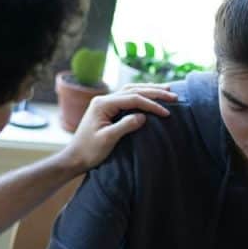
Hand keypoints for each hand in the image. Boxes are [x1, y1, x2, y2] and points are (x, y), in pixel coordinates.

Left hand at [59, 83, 176, 171]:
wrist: (74, 158)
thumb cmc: (89, 151)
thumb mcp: (107, 139)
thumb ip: (124, 126)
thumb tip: (143, 116)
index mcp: (103, 104)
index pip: (133, 99)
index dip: (151, 104)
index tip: (167, 112)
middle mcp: (104, 99)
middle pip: (133, 90)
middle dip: (154, 92)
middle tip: (173, 95)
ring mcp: (105, 103)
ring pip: (130, 90)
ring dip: (148, 90)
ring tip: (166, 91)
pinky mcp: (107, 109)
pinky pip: (127, 98)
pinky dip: (141, 96)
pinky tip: (150, 97)